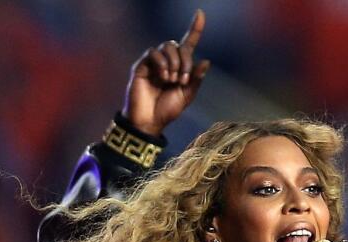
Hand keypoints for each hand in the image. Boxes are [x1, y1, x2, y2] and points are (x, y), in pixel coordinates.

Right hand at [123, 9, 210, 136]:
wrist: (149, 122)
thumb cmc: (167, 110)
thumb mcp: (186, 96)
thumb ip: (196, 79)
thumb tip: (206, 61)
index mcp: (180, 67)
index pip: (188, 43)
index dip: (195, 28)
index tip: (200, 13)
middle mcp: (167, 61)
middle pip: (179, 45)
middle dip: (186, 60)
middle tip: (184, 80)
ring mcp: (154, 62)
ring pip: (167, 46)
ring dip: (175, 63)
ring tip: (173, 80)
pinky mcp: (142, 65)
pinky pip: (153, 53)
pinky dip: (162, 63)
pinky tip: (164, 77)